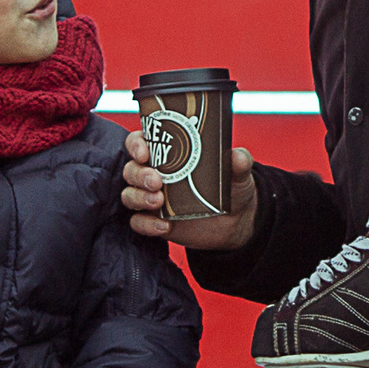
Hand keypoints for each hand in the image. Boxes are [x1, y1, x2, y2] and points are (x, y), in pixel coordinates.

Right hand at [122, 132, 259, 250]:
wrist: (236, 221)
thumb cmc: (231, 186)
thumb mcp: (238, 172)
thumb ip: (239, 162)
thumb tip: (237, 156)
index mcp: (169, 154)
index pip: (140, 142)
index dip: (136, 144)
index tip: (145, 152)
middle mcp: (155, 173)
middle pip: (131, 169)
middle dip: (139, 174)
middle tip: (156, 181)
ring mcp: (152, 198)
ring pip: (129, 195)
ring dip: (139, 197)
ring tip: (158, 202)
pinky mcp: (155, 221)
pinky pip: (138, 223)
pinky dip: (146, 224)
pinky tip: (163, 226)